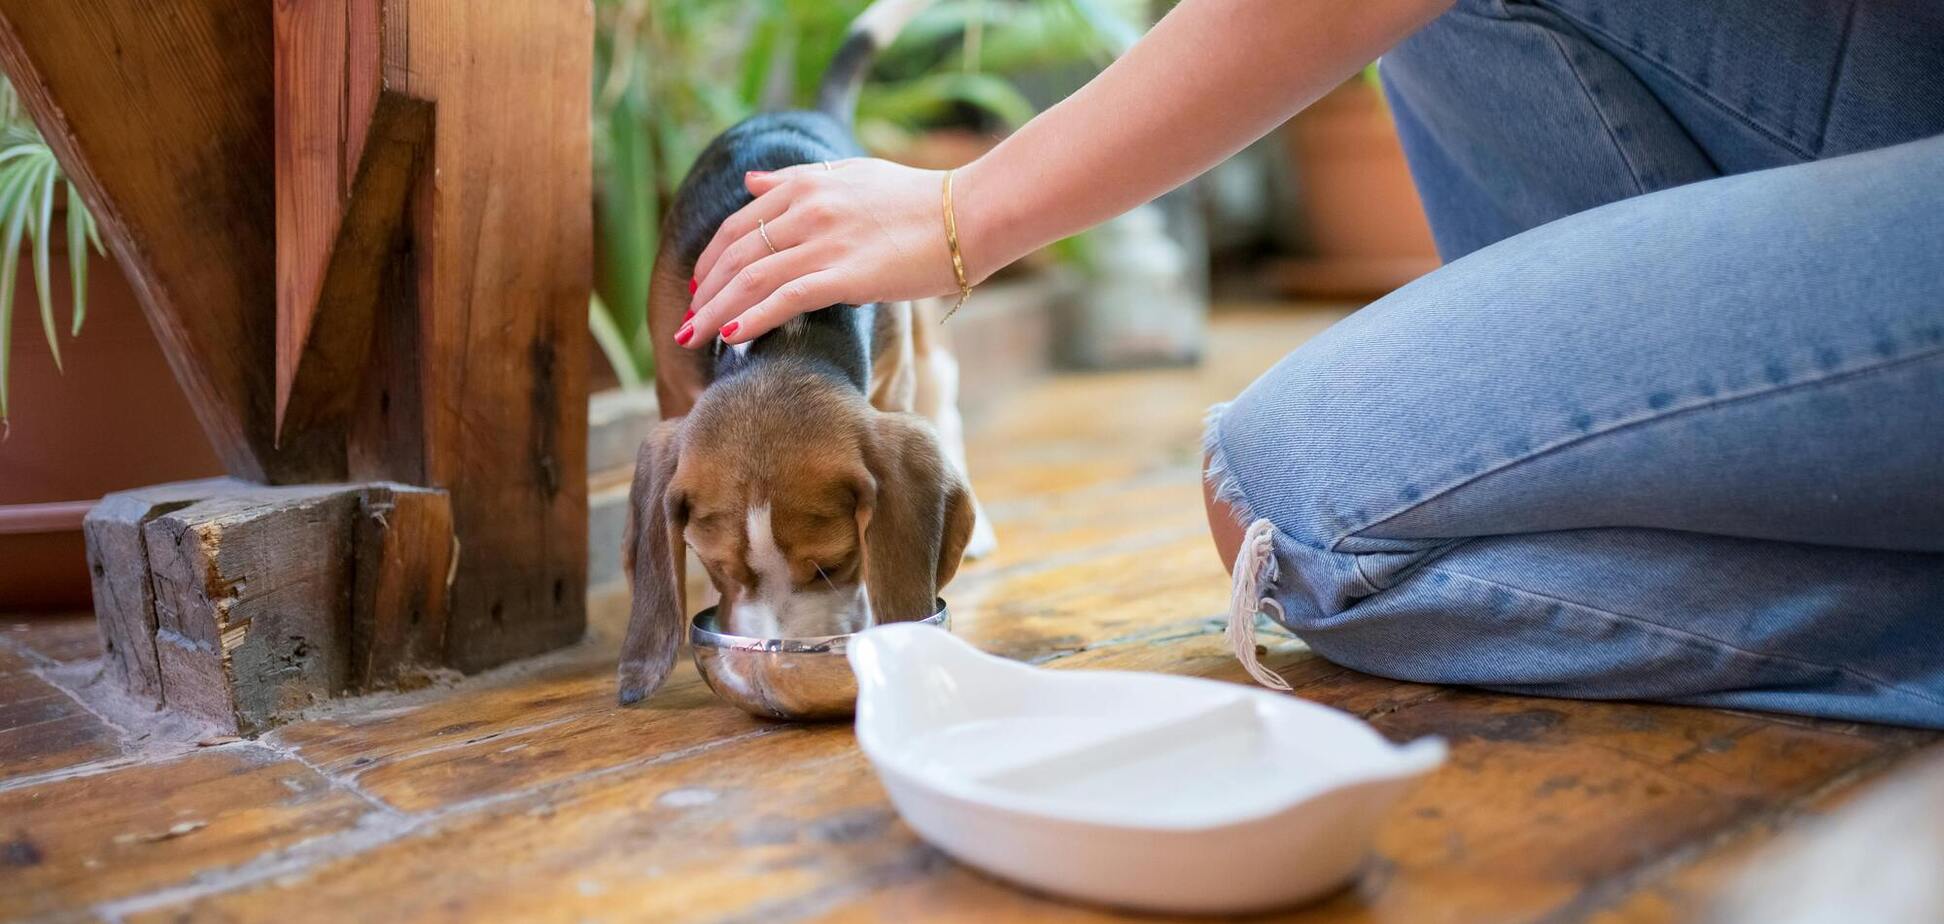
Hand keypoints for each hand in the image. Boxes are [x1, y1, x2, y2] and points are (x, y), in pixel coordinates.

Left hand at [680, 158, 969, 348]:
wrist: (969, 214)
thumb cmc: (918, 200)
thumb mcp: (851, 173)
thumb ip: (797, 178)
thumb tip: (751, 182)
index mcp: (805, 184)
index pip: (739, 224)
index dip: (712, 259)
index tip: (700, 288)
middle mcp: (806, 209)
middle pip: (736, 254)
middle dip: (705, 292)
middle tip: (686, 323)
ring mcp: (824, 241)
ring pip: (752, 279)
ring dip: (716, 311)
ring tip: (693, 338)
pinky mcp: (845, 274)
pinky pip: (784, 299)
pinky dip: (752, 317)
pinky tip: (732, 338)